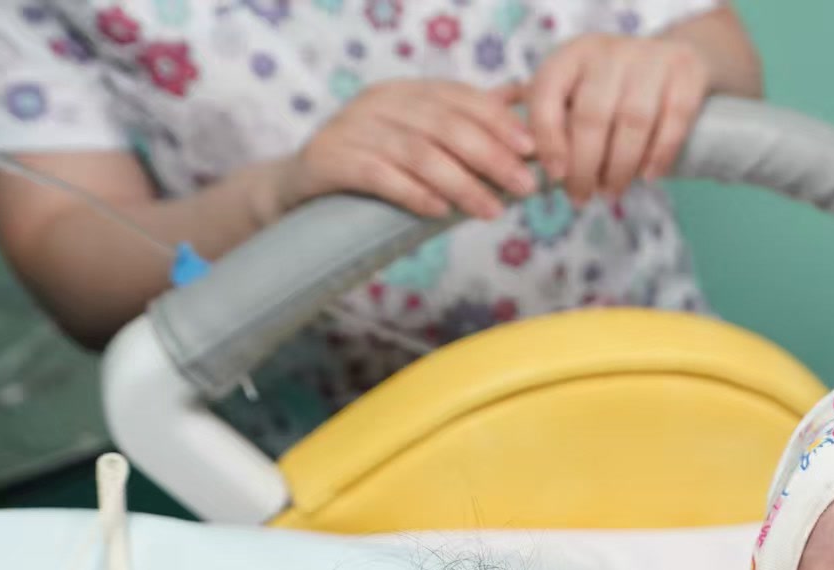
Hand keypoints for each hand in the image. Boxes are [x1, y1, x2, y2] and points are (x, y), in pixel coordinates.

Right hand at [275, 80, 536, 220]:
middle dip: (492, 156)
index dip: (500, 121)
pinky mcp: (328, 159)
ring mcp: (350, 127)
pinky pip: (379, 175)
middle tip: (524, 187)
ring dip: (462, 184)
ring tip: (492, 212)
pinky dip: (414, 194)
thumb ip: (468, 126)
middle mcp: (378, 102)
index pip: (460, 97)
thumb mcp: (421, 141)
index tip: (533, 149)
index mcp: (405, 92)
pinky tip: (440, 213)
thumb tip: (526, 107)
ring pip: (418, 153)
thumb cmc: (375, 169)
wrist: (300, 191)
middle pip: (445, 125)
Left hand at [526, 33, 709, 204]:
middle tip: (583, 196)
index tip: (556, 176)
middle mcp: (608, 52)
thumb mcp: (580, 93)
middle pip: (592, 115)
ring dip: (620, 167)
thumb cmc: (616, 90)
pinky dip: (660, 154)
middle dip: (584, 166)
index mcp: (571, 55)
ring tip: (613, 192)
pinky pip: (674, 119)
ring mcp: (650, 58)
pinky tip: (648, 176)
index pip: (547, 94)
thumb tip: (546, 174)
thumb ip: (558, 126)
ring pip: (633, 121)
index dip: (548, 139)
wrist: (674, 60)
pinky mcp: (686, 71)